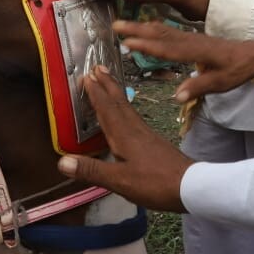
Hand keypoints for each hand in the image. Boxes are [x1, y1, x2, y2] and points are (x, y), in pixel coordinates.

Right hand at [58, 66, 192, 212]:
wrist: (191, 185)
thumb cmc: (154, 183)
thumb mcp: (119, 180)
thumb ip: (92, 170)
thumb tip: (62, 161)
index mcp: (124, 135)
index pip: (106, 109)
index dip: (96, 93)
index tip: (86, 76)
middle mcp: (135, 129)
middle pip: (118, 102)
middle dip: (107, 84)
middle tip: (98, 67)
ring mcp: (146, 134)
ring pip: (127, 108)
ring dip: (115, 94)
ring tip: (108, 83)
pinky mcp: (154, 141)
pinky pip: (134, 118)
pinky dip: (125, 109)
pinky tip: (125, 115)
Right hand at [115, 20, 253, 101]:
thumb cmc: (238, 69)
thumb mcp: (221, 82)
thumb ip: (198, 87)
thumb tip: (176, 96)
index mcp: (196, 51)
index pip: (167, 48)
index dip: (147, 46)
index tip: (128, 42)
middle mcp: (190, 41)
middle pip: (159, 34)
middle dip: (136, 29)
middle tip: (115, 25)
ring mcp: (191, 38)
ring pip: (162, 30)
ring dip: (142, 26)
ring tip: (122, 23)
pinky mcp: (192, 38)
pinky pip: (168, 31)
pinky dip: (153, 27)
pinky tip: (146, 27)